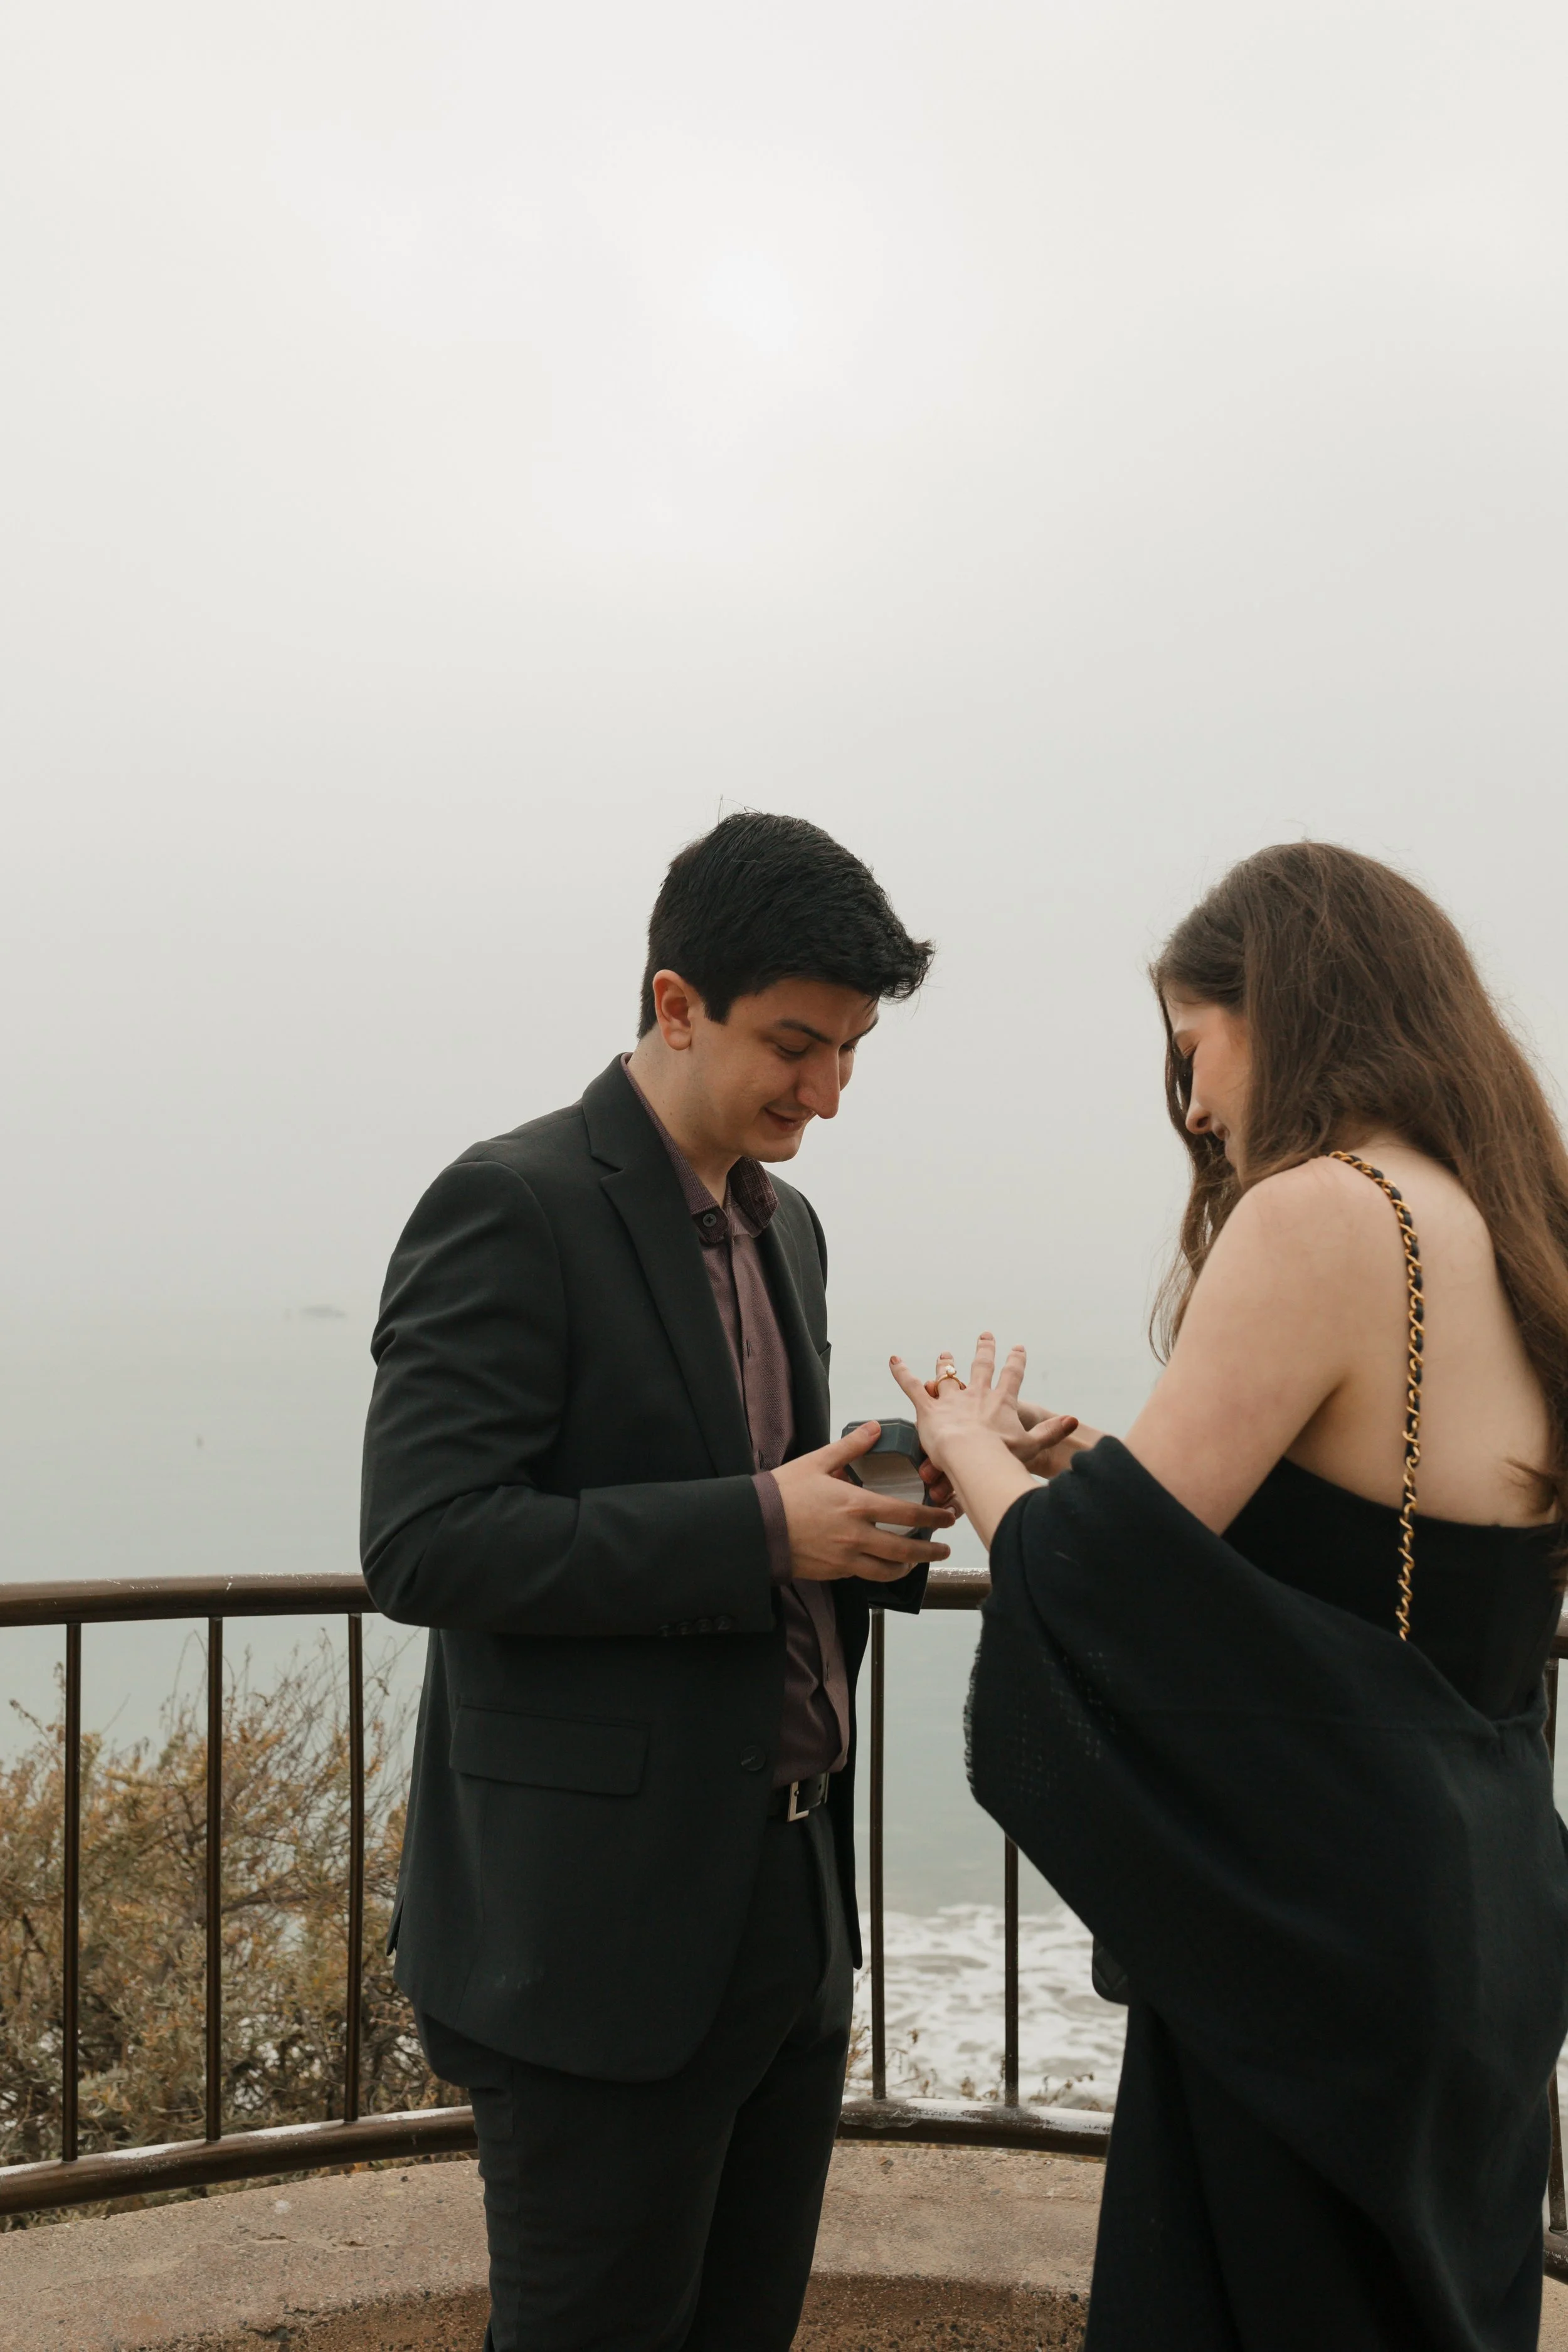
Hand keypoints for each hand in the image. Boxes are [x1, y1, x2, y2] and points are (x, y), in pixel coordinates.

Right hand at [771, 1422, 955, 1582]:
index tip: (947, 1517)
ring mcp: (844, 1558)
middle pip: (904, 1549)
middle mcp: (855, 1535)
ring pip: (887, 1571)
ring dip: (908, 1568)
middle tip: (944, 1547)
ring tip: (918, 1562)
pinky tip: (883, 1565)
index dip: (933, 1517)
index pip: (906, 1514)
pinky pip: (864, 1575)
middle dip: (930, 1550)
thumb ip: (851, 1447)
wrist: (754, 1525)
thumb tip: (875, 1428)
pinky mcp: (833, 1572)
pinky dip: (879, 1572)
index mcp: (856, 1505)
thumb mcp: (817, 1461)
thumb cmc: (784, 1492)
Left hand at [890, 1337, 1081, 1552]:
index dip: (1016, 1361)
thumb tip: (1074, 1419)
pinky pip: (912, 1386)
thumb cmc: (1003, 1457)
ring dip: (945, 1364)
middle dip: (984, 1350)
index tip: (1018, 1348)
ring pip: (947, 1375)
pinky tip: (893, 1360)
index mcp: (1001, 1402)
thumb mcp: (1033, 1445)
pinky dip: (901, 1372)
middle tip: (986, 1336)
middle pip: (981, 1366)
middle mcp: (976, 1394)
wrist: (974, 1458)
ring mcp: (952, 1399)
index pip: (1012, 1376)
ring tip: (945, 1354)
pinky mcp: (928, 1408)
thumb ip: (1052, 1431)